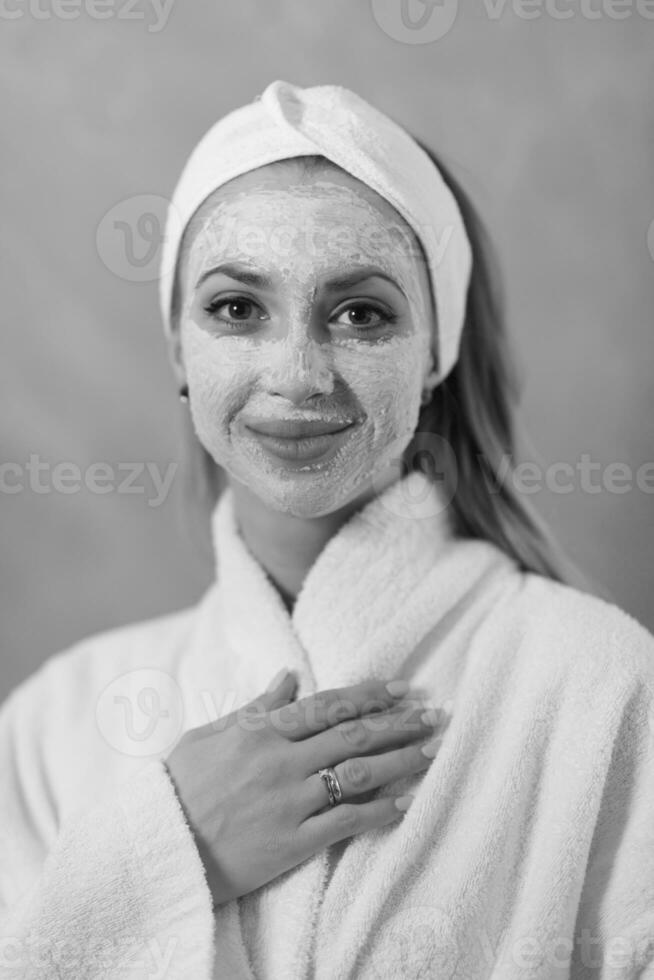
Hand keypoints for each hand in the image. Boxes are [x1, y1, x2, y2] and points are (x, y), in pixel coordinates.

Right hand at [164, 672, 439, 907]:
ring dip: (399, 761)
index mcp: (261, 732)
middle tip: (434, 715)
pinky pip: (345, 824)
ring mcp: (289, 803)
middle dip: (398, 723)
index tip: (402, 688)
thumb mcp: (210, 735)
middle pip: (352, 736)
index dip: (369, 694)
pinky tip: (406, 803)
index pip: (327, 705)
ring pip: (357, 775)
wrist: (159, 849)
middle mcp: (281, 762)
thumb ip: (255, 707)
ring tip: (431, 752)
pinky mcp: (292, 843)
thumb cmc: (180, 786)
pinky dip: (379, 812)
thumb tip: (289, 675)